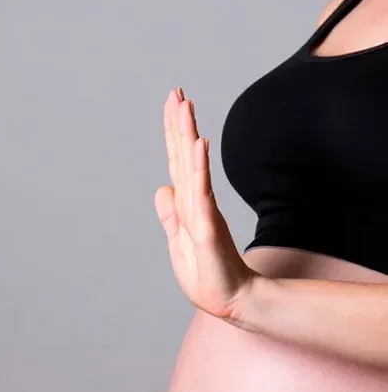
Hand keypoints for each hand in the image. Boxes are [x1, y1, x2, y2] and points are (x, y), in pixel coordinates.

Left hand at [155, 88, 257, 320]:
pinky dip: (199, 169)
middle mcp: (196, 203)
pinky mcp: (208, 228)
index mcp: (187, 206)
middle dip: (179, 124)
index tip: (172, 106)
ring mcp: (203, 213)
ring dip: (188, 136)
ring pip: (192, 168)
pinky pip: (202, 194)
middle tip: (177, 92)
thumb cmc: (206, 273)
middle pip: (184, 157)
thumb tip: (162, 189)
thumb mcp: (179, 241)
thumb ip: (171, 215)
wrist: (228, 299)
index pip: (178, 164)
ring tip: (186, 105)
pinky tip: (198, 145)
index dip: (174, 135)